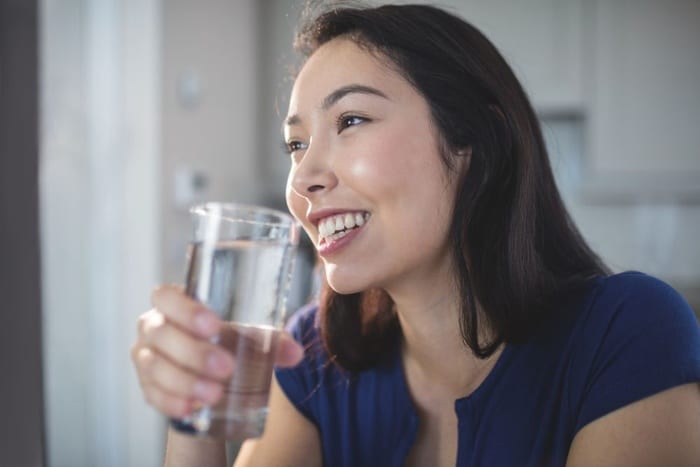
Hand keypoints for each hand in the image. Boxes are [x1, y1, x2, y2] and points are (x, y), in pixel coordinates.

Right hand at [131, 284, 303, 418]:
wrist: (210, 375)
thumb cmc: (227, 342)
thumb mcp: (247, 336)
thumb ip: (272, 341)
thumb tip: (295, 353)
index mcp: (174, 303)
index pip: (165, 296)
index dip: (185, 310)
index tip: (214, 325)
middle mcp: (153, 327)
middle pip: (160, 334)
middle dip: (193, 352)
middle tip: (226, 367)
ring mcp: (145, 357)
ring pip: (155, 367)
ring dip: (185, 382)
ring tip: (215, 394)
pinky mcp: (147, 386)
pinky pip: (152, 395)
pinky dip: (171, 402)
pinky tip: (190, 409)